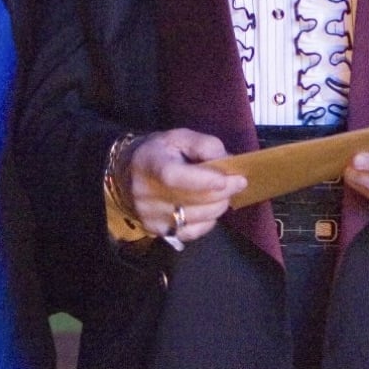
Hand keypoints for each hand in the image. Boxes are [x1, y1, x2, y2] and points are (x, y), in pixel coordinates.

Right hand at [122, 129, 247, 243]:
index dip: (202, 180)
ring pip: (196, 217)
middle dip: (223, 191)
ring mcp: (150, 216)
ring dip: (219, 205)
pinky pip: (192, 232)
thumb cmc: (159, 152)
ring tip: (225, 192)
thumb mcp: (178, 137)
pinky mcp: (157, 231)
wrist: (128, 173)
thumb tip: (228, 161)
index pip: (174, 177)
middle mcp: (145, 194)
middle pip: (191, 199)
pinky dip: (208, 221)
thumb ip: (204, 145)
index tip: (227, 179)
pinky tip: (210, 208)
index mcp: (149, 164)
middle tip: (240, 181)